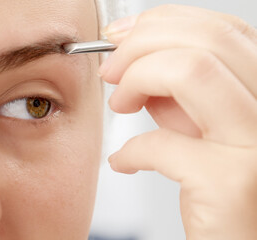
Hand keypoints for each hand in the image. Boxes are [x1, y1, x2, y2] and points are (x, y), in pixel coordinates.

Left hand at [99, 5, 256, 239]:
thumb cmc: (222, 196)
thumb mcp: (203, 133)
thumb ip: (182, 97)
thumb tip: (142, 63)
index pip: (223, 30)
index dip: (163, 22)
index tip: (120, 36)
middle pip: (207, 40)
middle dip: (140, 45)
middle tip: (110, 71)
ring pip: (192, 70)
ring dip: (137, 78)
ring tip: (119, 104)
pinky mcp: (234, 184)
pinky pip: (162, 144)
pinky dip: (130, 150)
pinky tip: (123, 163)